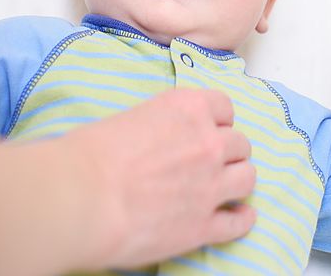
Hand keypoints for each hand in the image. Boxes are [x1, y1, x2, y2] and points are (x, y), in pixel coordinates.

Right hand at [63, 88, 256, 269]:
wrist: (82, 196)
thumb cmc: (93, 152)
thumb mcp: (135, 117)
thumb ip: (165, 125)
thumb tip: (166, 139)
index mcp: (190, 108)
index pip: (225, 107)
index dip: (218, 120)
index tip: (210, 129)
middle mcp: (208, 142)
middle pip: (240, 143)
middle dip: (228, 150)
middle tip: (213, 160)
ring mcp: (211, 184)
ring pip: (248, 177)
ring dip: (238, 179)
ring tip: (228, 185)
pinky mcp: (204, 225)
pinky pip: (240, 221)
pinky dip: (242, 218)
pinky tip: (239, 216)